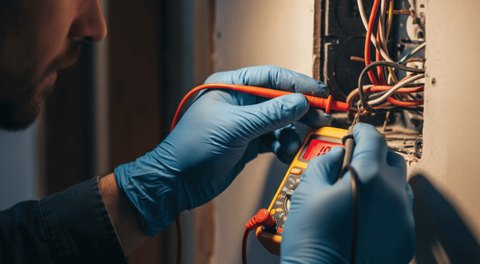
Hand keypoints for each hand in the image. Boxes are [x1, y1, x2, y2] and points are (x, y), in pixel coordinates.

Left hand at [114, 65, 330, 235]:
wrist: (178, 182)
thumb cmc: (194, 148)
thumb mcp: (235, 127)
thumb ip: (270, 114)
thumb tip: (300, 102)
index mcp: (231, 86)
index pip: (271, 77)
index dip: (297, 83)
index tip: (319, 93)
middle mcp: (240, 102)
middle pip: (279, 99)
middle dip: (300, 109)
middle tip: (320, 117)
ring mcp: (246, 123)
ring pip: (280, 122)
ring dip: (291, 133)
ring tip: (294, 144)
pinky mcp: (249, 143)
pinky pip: (275, 139)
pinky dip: (283, 146)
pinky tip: (285, 153)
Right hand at [281, 123, 414, 263]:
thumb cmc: (312, 239)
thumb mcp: (307, 190)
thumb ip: (324, 162)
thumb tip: (336, 155)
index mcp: (369, 178)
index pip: (373, 139)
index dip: (362, 130)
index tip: (355, 131)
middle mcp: (393, 195)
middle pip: (391, 158)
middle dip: (373, 153)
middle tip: (353, 160)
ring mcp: (402, 218)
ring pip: (399, 184)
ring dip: (382, 178)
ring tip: (359, 187)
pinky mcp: (404, 238)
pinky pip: (400, 209)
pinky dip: (386, 202)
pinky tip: (366, 210)